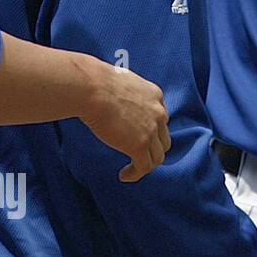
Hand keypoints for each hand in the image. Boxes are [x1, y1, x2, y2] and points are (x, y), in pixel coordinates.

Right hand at [78, 57, 171, 181]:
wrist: (93, 88)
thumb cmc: (96, 81)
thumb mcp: (119, 80)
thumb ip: (122, 90)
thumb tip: (107, 90)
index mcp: (154, 95)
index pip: (160, 116)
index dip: (151, 129)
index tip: (139, 135)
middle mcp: (158, 112)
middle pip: (163, 138)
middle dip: (153, 147)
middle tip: (138, 154)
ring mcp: (151, 130)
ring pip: (158, 155)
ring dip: (146, 164)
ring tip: (132, 169)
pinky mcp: (140, 145)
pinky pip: (144, 166)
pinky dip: (136, 174)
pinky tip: (124, 176)